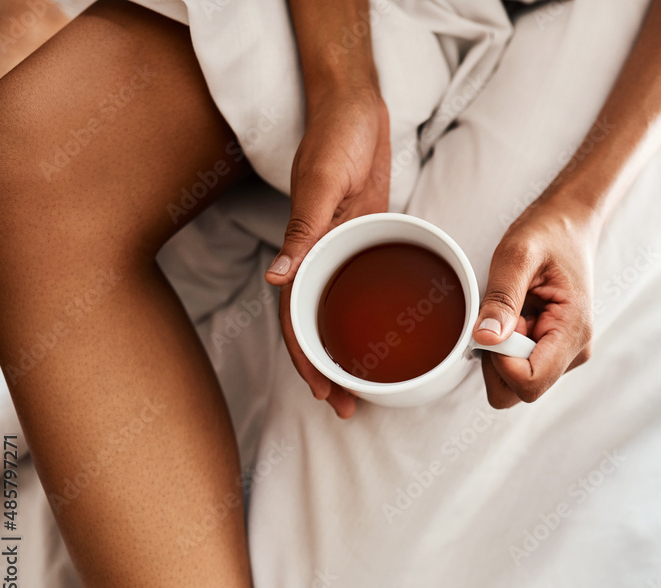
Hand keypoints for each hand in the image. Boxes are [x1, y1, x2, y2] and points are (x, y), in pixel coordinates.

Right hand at [266, 86, 390, 417]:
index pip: (297, 318)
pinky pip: (357, 287)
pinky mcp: (360, 237)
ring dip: (345, 350)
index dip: (306, 359)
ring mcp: (339, 250)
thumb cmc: (335, 139)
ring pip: (335, 312)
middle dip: (327, 369)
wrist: (354, 106)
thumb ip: (302, 230)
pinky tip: (384, 335)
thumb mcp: (321, 184)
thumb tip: (275, 277)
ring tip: (363, 386)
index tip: (323, 392)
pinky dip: (365, 315)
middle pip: (315, 325)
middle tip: (347, 408)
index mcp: (302, 250)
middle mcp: (317, 257)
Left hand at [473, 198, 597, 407]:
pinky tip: (516, 314)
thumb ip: (502, 297)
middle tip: (501, 315)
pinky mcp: (553, 350)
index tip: (494, 326)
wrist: (570, 224)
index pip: (530, 382)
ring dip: (500, 350)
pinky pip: (517, 365)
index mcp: (573, 331)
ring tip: (512, 309)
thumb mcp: (518, 254)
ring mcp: (565, 353)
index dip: (500, 362)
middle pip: (519, 390)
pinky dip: (506, 344)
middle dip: (497, 359)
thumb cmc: (548, 232)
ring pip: (515, 380)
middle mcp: (574, 351)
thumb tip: (485, 339)